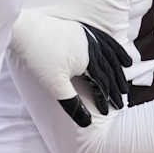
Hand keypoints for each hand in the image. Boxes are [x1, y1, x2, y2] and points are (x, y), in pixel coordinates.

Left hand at [8, 12, 132, 127]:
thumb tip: (86, 122)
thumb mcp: (54, 85)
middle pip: (109, 69)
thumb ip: (72, 103)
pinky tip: (115, 50)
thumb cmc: (39, 58)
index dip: (107, 98)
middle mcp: (93, 48)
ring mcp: (88, 37)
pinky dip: (112, 45)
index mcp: (88, 61)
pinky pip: (103, 38)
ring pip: (109, 53)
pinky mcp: (81, 29)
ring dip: (118, 64)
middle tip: (122, 99)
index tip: (111, 110)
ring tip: (127, 72)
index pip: (102, 83)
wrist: (26, 30)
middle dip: (116, 85)